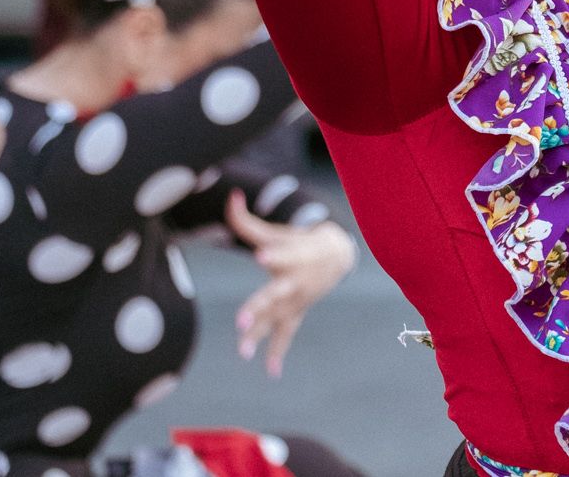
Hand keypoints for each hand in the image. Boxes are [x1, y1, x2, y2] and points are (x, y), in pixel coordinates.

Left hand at [226, 190, 355, 377]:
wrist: (337, 254)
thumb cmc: (298, 240)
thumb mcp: (277, 230)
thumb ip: (248, 220)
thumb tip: (230, 197)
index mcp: (292, 255)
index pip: (281, 254)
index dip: (272, 254)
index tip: (262, 256)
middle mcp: (295, 279)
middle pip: (275, 294)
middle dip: (259, 307)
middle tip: (240, 321)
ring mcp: (296, 299)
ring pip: (276, 318)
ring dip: (260, 334)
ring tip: (242, 352)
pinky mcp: (297, 311)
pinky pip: (287, 333)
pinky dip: (278, 352)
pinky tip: (270, 371)